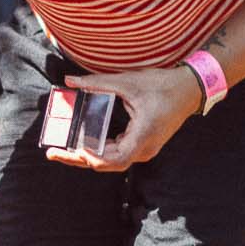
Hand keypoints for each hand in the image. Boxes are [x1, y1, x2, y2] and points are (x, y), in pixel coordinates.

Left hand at [45, 66, 203, 172]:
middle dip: (79, 160)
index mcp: (143, 136)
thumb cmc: (164, 85)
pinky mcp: (143, 145)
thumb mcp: (128, 82)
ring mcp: (145, 150)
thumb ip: (97, 82)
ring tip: (63, 151)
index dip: (92, 158)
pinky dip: (99, 151)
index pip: (114, 159)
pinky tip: (82, 144)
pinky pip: (118, 154)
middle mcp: (144, 149)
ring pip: (112, 161)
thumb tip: (70, 81)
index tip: (74, 150)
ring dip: (87, 157)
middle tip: (53, 153)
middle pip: (107, 164)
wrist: (190, 89)